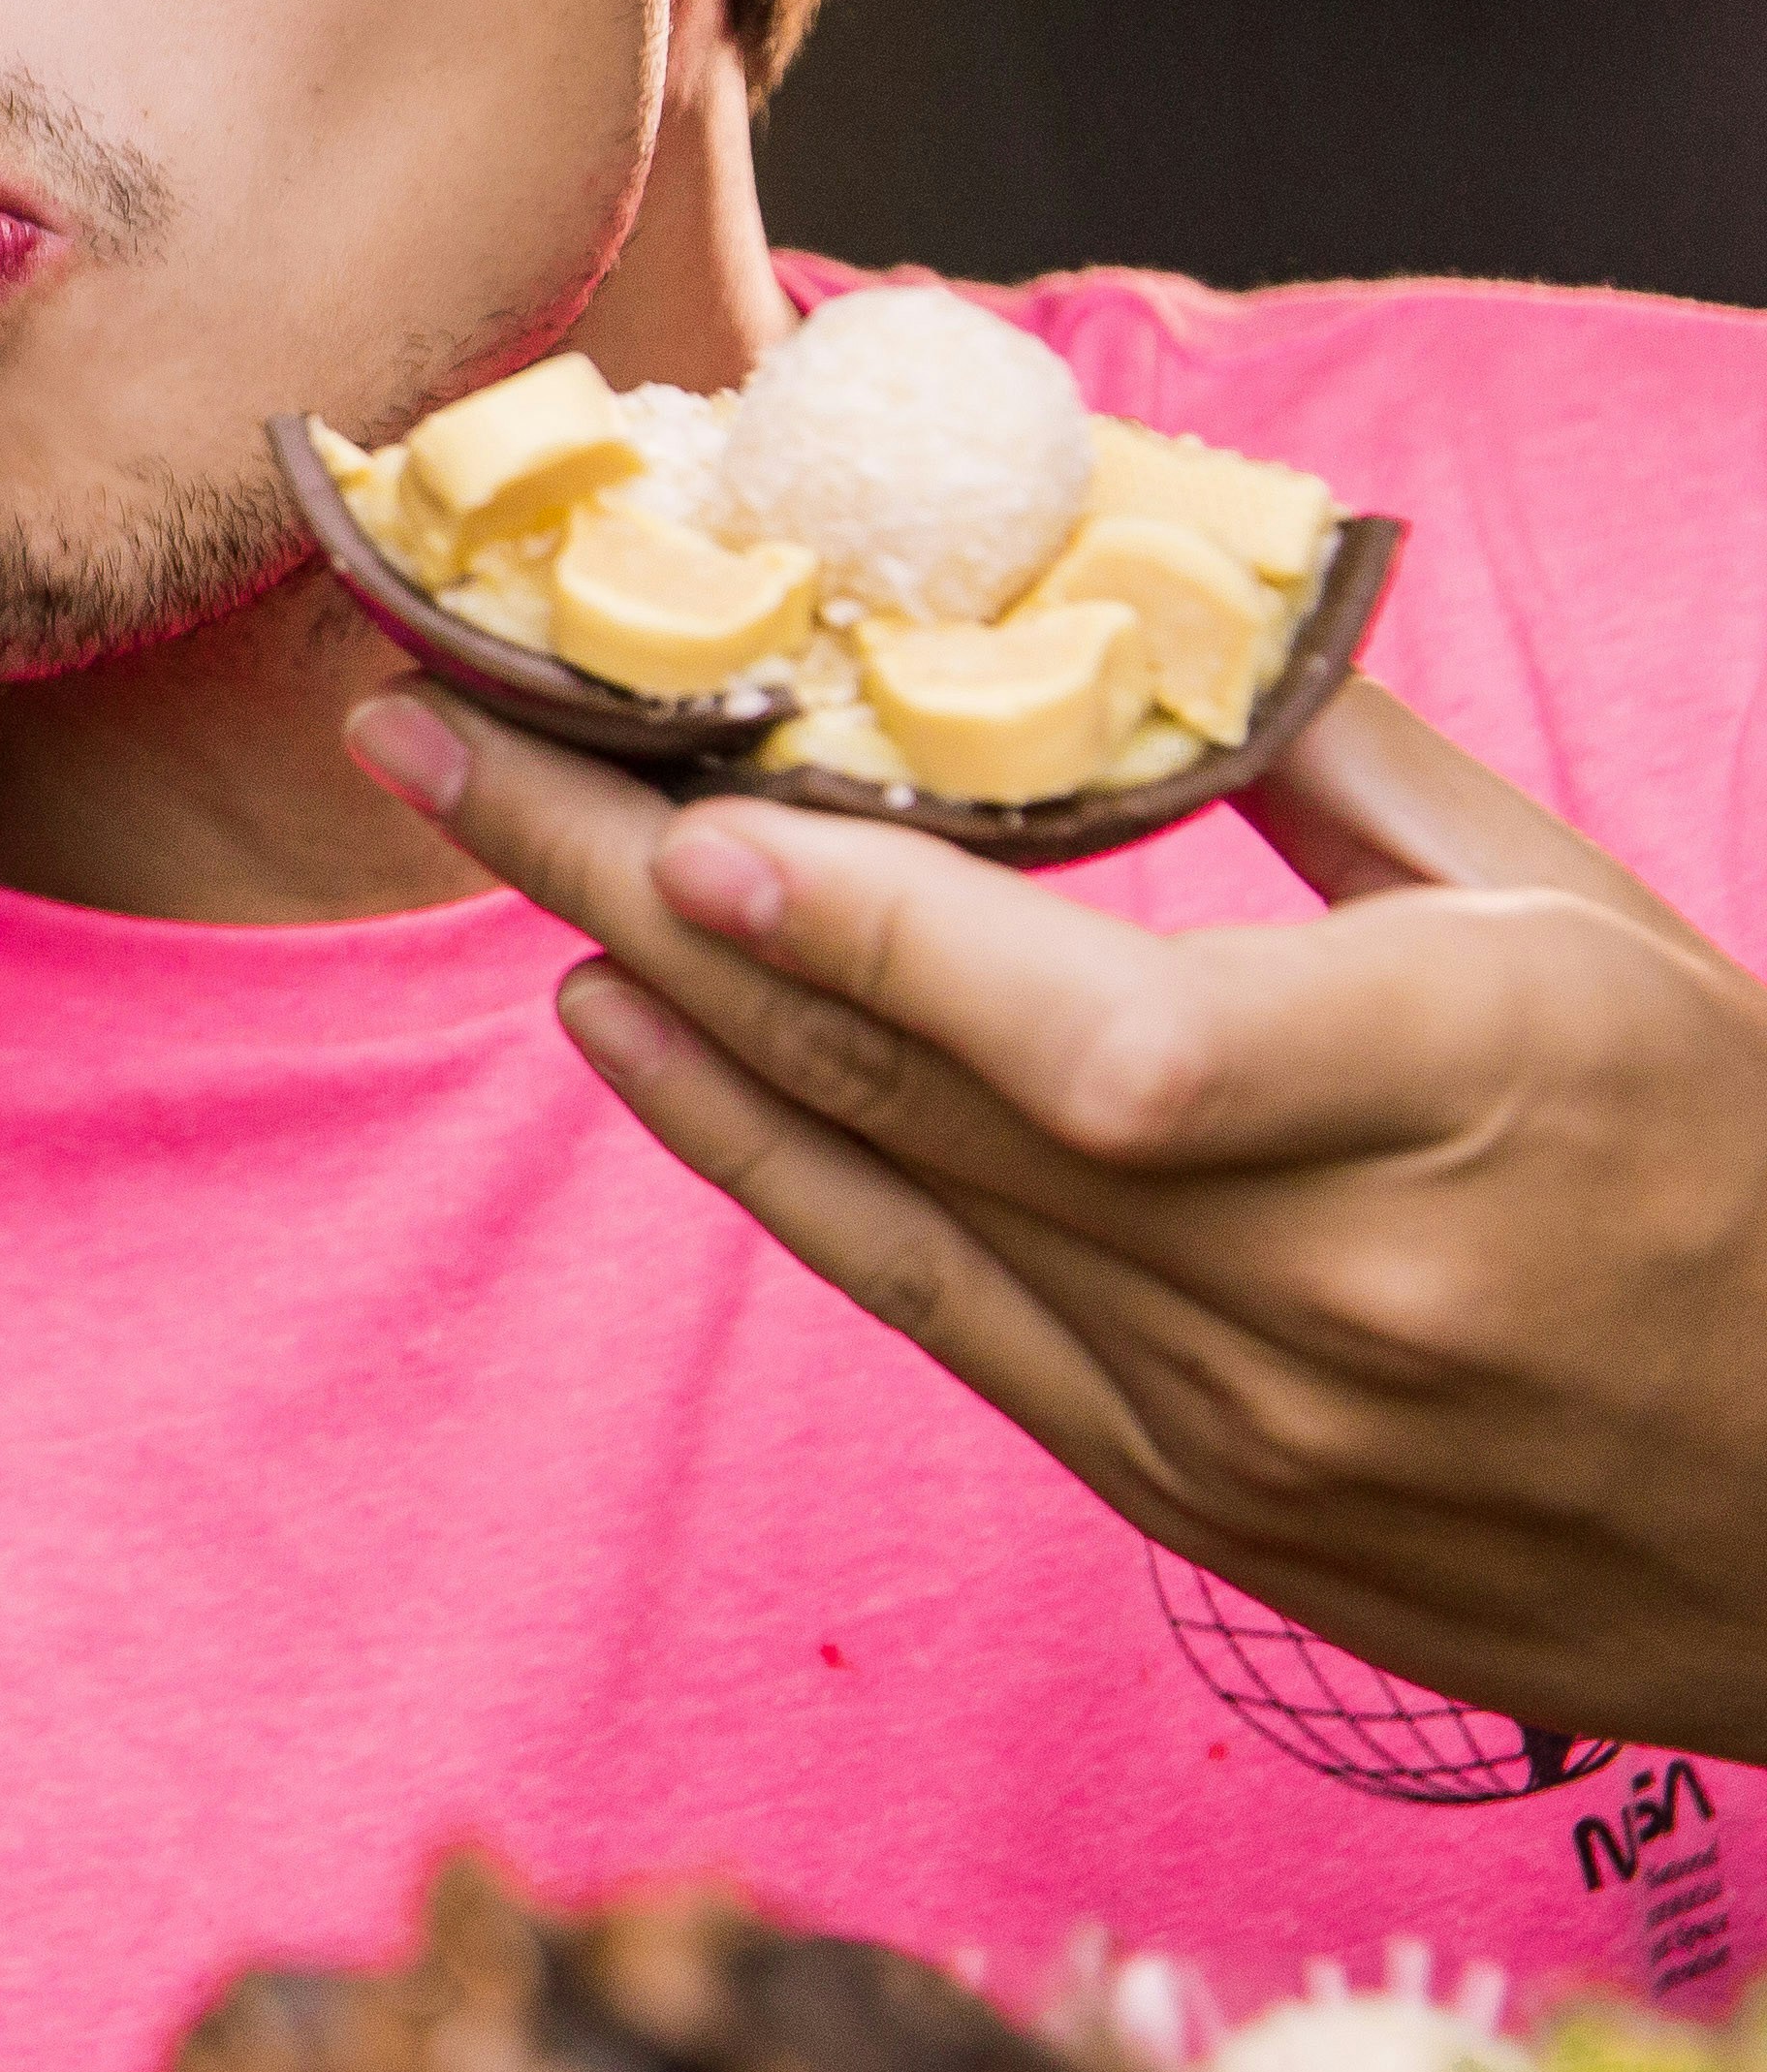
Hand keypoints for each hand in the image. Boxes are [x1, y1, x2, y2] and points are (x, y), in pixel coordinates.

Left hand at [361, 676, 1766, 1760]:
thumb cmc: (1751, 1173)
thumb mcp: (1587, 928)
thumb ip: (1331, 758)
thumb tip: (1112, 580)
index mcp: (1451, 1095)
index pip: (1094, 1043)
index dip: (872, 943)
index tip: (686, 822)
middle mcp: (1317, 1279)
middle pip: (910, 1079)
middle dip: (633, 891)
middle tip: (438, 736)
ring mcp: (1232, 1413)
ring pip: (874, 1184)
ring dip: (649, 1004)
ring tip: (478, 830)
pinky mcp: (1179, 1491)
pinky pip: (916, 1303)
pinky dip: (751, 1159)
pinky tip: (616, 1032)